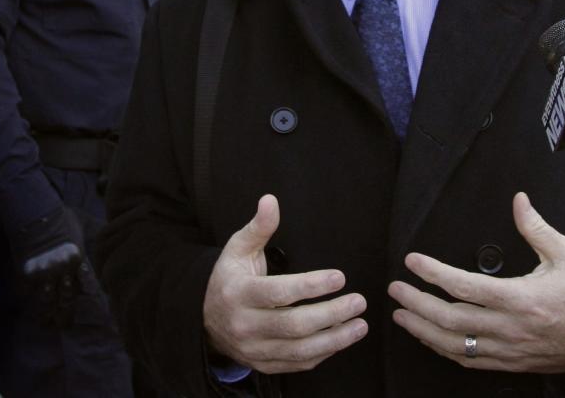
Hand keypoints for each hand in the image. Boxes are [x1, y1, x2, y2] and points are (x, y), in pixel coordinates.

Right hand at [12, 206, 86, 326]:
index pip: (82, 288)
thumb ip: (95, 236)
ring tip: (47, 324)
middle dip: (63, 316)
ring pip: (46, 302)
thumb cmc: (62, 217)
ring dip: (46, 314)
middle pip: (64, 301)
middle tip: (63, 326)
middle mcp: (61, 270)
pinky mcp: (26, 273)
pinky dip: (30, 301)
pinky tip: (32, 310)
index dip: (82, 302)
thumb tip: (114, 235)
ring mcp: (43, 273)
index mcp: (77, 259)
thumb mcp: (84, 224)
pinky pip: (28, 293)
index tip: (83, 311)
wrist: (36, 214)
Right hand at [202, 194, 367, 373]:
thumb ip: (258, 227)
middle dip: (331, 314)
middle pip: (293, 325)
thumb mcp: (238, 249)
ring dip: (334, 340)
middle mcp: (245, 325)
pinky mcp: (263, 364)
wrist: (204, 319)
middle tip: (359, 302)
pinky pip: (296, 364)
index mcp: (239, 294)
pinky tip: (341, 339)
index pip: (279, 293)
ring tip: (360, 325)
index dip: (311, 286)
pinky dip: (322, 354)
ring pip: (299, 350)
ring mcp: (253, 349)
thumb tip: (270, 200)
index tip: (340, 277)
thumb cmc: (229, 277)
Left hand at [388, 192, 564, 371]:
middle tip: (395, 290)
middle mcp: (509, 327)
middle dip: (416, 304)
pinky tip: (431, 339)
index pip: (464, 287)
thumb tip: (519, 200)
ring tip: (401, 316)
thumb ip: (535, 227)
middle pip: (450, 320)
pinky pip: (470, 361)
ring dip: (423, 330)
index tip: (413, 262)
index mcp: (519, 298)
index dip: (433, 274)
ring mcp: (508, 349)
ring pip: (455, 345)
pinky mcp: (511, 363)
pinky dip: (445, 350)